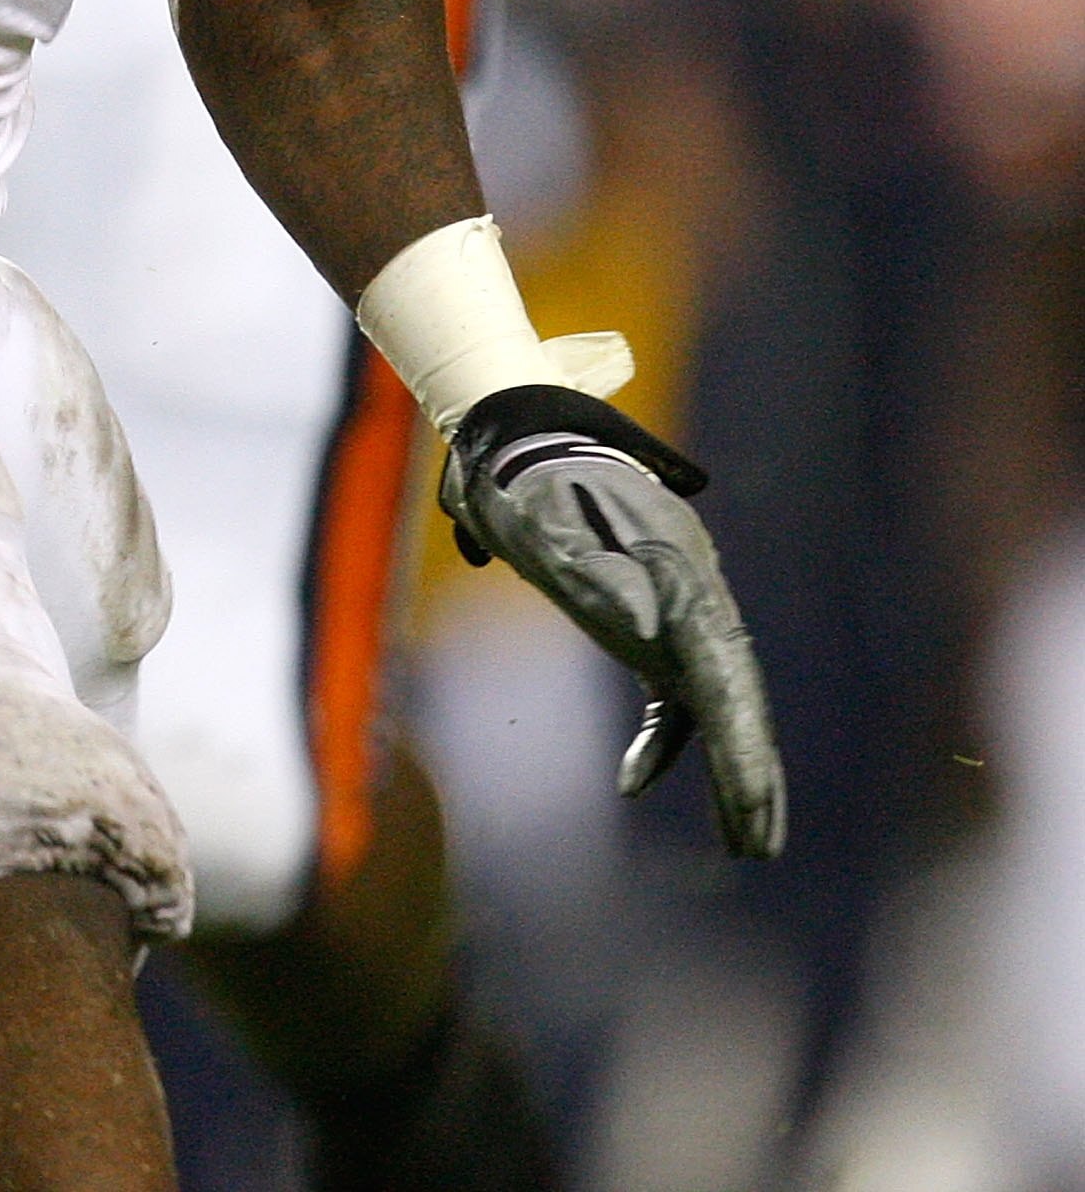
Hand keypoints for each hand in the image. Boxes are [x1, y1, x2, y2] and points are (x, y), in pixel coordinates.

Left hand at [441, 385, 785, 859]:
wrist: (524, 437)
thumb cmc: (533, 480)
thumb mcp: (553, 516)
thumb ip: (594, 569)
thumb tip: (643, 630)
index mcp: (679, 570)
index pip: (723, 670)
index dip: (740, 742)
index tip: (749, 803)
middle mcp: (693, 591)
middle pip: (736, 691)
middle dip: (751, 770)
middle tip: (760, 846)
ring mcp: (679, 608)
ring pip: (719, 697)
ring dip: (730, 766)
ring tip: (746, 842)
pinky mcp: (653, 623)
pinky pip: (677, 691)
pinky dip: (664, 738)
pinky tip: (635, 779)